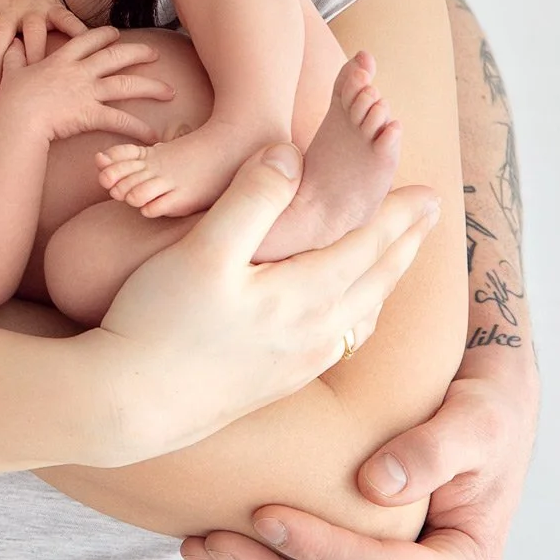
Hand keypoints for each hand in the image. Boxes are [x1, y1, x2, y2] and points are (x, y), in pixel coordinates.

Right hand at [0, 27, 169, 143]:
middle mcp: (80, 72)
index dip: (103, 35)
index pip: (88, 40)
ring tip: (170, 91)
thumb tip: (9, 44)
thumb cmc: (11, 98)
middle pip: (116, 56)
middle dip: (139, 52)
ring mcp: (88, 92)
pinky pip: (121, 121)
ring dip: (151, 87)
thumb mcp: (11, 72)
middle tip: (156, 53)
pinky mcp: (91, 114)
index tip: (116, 33)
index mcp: (62, 60)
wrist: (17, 117)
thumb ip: (13, 57)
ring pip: (127, 84)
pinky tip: (153, 135)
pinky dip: (139, 128)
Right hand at [74, 145, 440, 468]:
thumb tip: (290, 154)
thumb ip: (251, 198)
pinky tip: (345, 314)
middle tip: (430, 215)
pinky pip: (340, 341)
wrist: (130, 405)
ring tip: (396, 258)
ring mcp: (297, 363)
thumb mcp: (203, 249)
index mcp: (302, 295)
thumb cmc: (159, 322)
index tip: (428, 193)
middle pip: (376, 281)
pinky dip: (358, 313)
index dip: (398, 216)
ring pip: (361, 314)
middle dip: (405, 243)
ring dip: (386, 279)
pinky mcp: (277, 382)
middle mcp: (313, 334)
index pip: (367, 246)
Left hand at [186, 349, 537, 559]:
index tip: (269, 516)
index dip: (325, 551)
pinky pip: (305, 556)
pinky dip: (260, 550)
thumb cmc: (486, 402)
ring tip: (197, 544)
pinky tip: (209, 534)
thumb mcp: (477, 421)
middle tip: (211, 541)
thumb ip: (435, 450)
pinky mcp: (354, 538)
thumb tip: (379, 485)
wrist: (480, 390)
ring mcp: (384, 554)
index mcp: (459, 557)